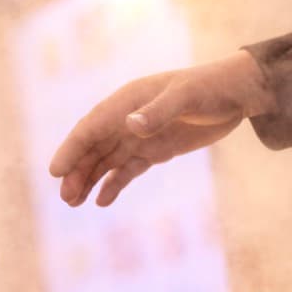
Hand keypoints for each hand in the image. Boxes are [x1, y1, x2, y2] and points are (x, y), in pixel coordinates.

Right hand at [48, 52, 274, 206]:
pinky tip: (101, 200)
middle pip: (93, 148)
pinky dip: (114, 184)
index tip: (55, 171)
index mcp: (127, 101)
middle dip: (76, 171)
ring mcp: (140, 135)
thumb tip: (130, 125)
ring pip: (106, 161)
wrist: (236, 94)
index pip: (91, 127)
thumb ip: (158, 111)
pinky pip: (128, 169)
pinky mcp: (156, 149)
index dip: (72, 149)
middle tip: (65, 198)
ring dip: (89, 180)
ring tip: (73, 203)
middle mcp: (127, 119)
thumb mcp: (186, 97)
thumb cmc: (209, 88)